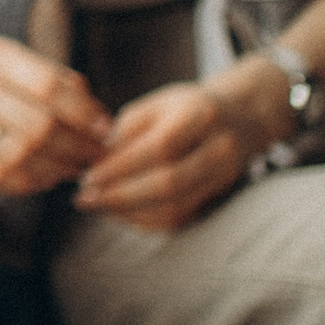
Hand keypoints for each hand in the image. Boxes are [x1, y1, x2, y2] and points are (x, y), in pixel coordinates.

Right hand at [0, 37, 112, 197]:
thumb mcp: (11, 63)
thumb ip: (54, 80)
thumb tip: (100, 117)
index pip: (49, 86)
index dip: (84, 111)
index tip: (105, 128)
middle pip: (40, 125)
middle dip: (78, 145)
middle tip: (97, 155)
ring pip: (22, 155)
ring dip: (59, 167)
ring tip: (76, 168)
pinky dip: (31, 181)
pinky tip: (47, 178)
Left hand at [71, 69, 280, 235]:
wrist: (239, 118)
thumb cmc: (186, 108)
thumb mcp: (155, 104)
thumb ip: (125, 130)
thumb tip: (94, 163)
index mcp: (201, 115)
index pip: (161, 148)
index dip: (121, 167)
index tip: (87, 176)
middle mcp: (219, 149)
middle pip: (169, 183)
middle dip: (121, 195)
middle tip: (85, 198)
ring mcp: (223, 177)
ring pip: (174, 208)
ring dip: (129, 212)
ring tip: (97, 205)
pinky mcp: (217, 198)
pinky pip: (178, 219)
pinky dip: (144, 220)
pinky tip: (119, 212)